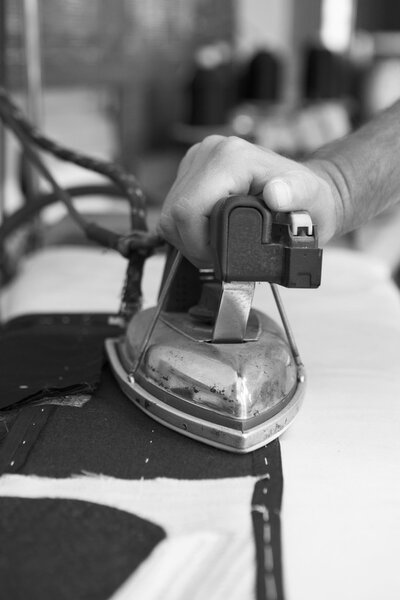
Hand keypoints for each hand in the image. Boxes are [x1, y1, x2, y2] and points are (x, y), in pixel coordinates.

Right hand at [158, 135, 339, 266]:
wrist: (307, 193)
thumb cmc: (309, 200)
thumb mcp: (310, 199)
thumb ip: (295, 195)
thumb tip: (277, 194)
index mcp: (231, 157)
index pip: (188, 210)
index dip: (198, 243)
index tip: (219, 258)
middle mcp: (210, 152)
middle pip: (174, 212)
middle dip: (192, 243)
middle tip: (217, 257)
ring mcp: (198, 159)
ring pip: (170, 212)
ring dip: (188, 237)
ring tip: (216, 246)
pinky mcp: (192, 170)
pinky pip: (175, 207)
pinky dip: (188, 227)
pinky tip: (210, 232)